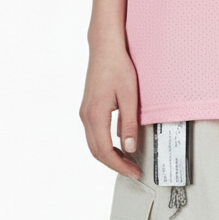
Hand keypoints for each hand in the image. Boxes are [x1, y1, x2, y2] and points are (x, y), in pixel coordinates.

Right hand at [79, 40, 142, 177]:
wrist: (105, 47)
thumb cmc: (118, 67)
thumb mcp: (130, 96)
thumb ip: (129, 123)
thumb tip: (130, 148)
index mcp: (95, 115)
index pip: (105, 151)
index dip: (120, 165)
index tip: (134, 171)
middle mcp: (86, 116)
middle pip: (96, 152)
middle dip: (114, 164)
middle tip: (132, 170)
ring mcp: (85, 112)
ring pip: (93, 144)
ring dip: (108, 155)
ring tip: (127, 160)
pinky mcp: (88, 107)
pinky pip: (94, 133)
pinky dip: (104, 144)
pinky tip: (118, 143)